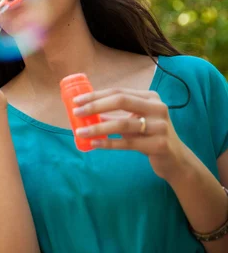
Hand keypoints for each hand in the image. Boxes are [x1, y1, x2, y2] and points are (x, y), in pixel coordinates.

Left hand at [72, 88, 189, 181]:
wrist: (176, 160)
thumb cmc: (149, 136)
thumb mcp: (134, 122)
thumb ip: (115, 115)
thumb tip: (86, 112)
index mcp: (150, 97)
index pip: (118, 92)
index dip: (96, 95)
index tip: (77, 101)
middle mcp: (157, 107)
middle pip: (121, 101)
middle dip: (95, 106)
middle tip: (76, 113)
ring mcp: (160, 126)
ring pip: (123, 124)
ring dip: (98, 128)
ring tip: (80, 132)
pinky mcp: (159, 144)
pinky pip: (128, 143)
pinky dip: (108, 143)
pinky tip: (94, 144)